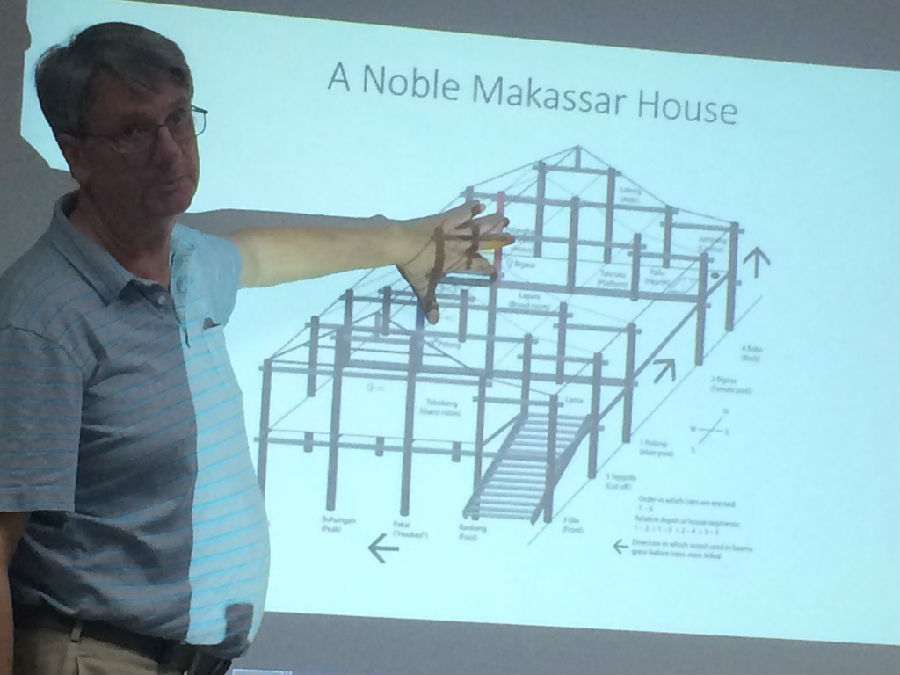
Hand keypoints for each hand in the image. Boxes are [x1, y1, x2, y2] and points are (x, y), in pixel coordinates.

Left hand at [397, 201, 512, 323]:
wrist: (402, 243)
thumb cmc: (412, 265)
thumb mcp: (422, 285)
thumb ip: (430, 302)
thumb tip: (434, 322)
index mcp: (456, 262)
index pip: (476, 266)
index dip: (487, 268)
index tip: (496, 270)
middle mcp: (460, 246)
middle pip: (483, 243)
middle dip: (498, 241)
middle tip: (511, 239)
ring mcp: (454, 231)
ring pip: (477, 227)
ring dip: (492, 223)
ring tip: (505, 219)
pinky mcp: (446, 218)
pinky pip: (462, 212)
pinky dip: (471, 208)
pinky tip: (480, 204)